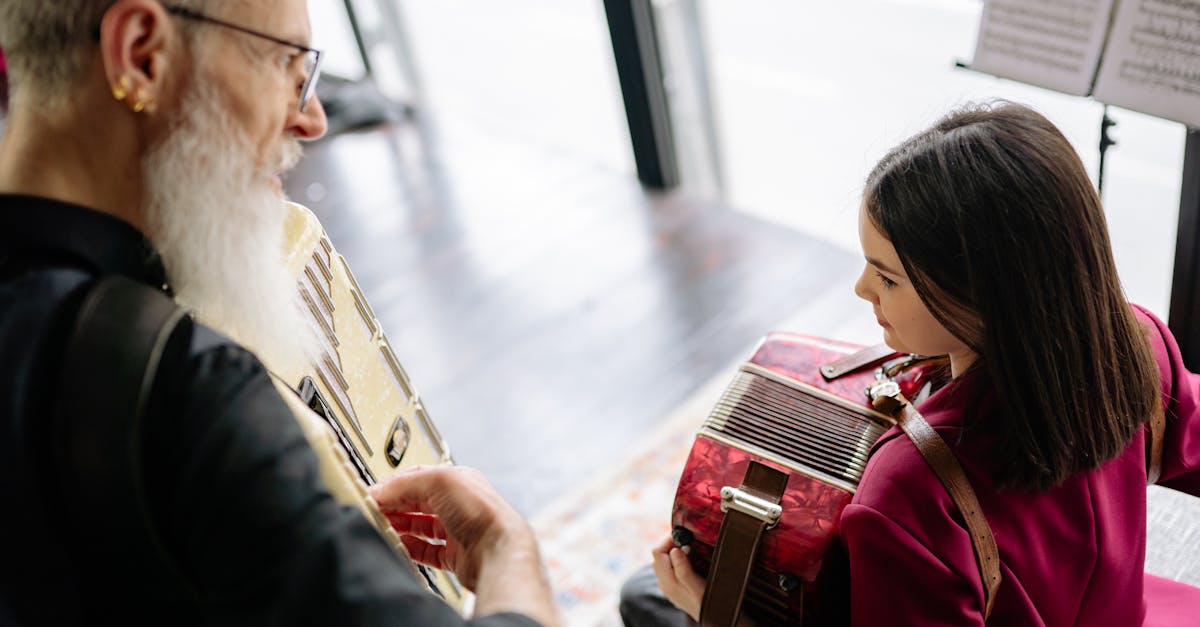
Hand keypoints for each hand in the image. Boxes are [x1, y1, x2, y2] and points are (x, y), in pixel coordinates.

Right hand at [369, 465, 535, 590]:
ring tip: (381, 527)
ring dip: (399, 527)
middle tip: (373, 511)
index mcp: (458, 481)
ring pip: (421, 527)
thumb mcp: (440, 481)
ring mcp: (458, 531)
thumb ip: (407, 482)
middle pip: (417, 503)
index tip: (373, 493)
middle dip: (394, 506)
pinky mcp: (456, 556)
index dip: (394, 485)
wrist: (498, 550)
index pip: (418, 478)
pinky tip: (399, 546)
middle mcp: (459, 505)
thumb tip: (382, 489)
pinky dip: (410, 548)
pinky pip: (427, 552)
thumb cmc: (482, 511)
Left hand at [651, 536, 705, 621]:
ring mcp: (669, 587)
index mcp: (668, 581)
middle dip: (671, 545)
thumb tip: (674, 550)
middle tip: (689, 541)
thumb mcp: (698, 587)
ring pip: (664, 562)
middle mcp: (664, 584)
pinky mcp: (676, 589)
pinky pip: (671, 569)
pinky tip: (691, 562)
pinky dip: (678, 561)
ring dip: (675, 552)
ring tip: (691, 550)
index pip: (657, 552)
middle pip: (659, 556)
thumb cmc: (710, 604)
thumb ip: (683, 570)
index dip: (668, 540)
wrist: (717, 621)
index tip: (684, 535)